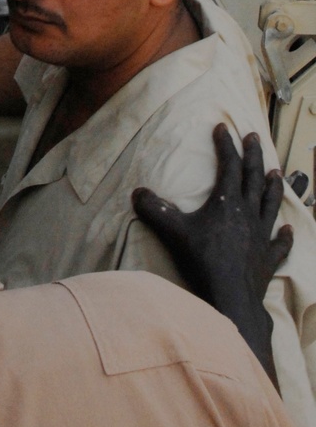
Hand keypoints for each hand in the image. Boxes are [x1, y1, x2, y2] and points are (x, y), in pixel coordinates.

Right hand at [132, 124, 291, 384]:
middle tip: (254, 136)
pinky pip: (279, 244)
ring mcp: (261, 236)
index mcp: (227, 203)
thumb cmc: (202, 261)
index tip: (222, 128)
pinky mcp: (268, 259)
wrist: (231, 298)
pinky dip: (284, 236)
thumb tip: (138, 192)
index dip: (226, 145)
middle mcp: (248, 214)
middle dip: (252, 155)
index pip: (229, 165)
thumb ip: (154, 210)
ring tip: (276, 172)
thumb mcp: (173, 232)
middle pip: (253, 177)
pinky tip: (288, 230)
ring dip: (273, 187)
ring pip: (270, 204)